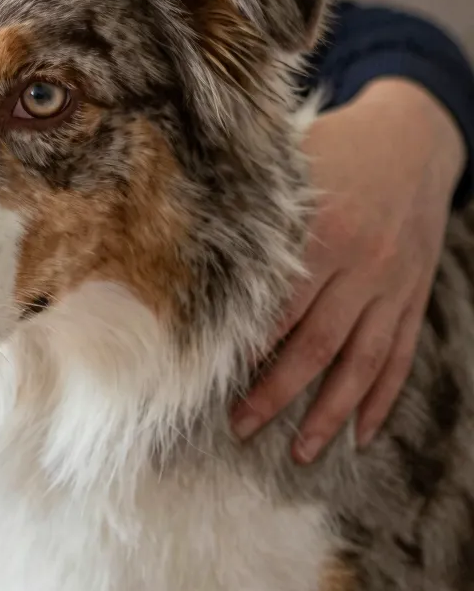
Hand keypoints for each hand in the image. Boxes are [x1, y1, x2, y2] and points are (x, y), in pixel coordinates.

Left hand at [230, 77, 466, 462]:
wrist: (415, 138)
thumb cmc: (335, 148)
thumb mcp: (293, 162)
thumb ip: (249, 199)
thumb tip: (174, 218)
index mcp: (323, 232)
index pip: (278, 304)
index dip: (248, 344)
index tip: (211, 376)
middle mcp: (360, 266)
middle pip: (314, 344)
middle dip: (276, 392)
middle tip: (240, 427)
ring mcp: (390, 287)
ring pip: (359, 363)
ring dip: (329, 412)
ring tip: (300, 451)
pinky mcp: (411, 297)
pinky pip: (398, 357)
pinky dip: (381, 399)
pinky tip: (362, 434)